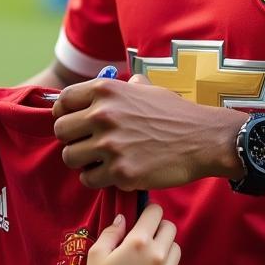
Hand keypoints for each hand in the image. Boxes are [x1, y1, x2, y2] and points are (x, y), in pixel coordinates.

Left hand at [52, 75, 243, 189]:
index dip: (63, 113)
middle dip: (72, 139)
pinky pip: (89, 179)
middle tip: (88, 144)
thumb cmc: (175, 113)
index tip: (71, 122)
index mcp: (106, 91)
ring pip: (70, 157)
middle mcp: (103, 115)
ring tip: (99, 160)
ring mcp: (110, 145)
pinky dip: (96, 179)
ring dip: (82, 161)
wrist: (203, 139)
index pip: (62, 101)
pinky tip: (112, 173)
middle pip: (61, 131)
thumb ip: (120, 87)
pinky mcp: (120, 173)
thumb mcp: (146, 88)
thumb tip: (102, 84)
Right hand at [82, 204, 179, 264]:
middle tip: (145, 236)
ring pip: (176, 247)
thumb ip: (112, 232)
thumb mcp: (96, 255)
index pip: (156, 212)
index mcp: (139, 242)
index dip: (148, 210)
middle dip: (159, 226)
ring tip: (148, 256)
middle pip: (170, 227)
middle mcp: (157, 254)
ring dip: (165, 246)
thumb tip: (123, 218)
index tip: (141, 216)